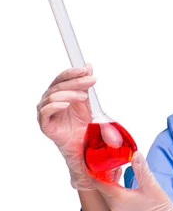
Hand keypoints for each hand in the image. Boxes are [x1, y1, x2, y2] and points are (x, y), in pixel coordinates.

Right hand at [37, 65, 97, 189]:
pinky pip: (45, 111)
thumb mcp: (86, 101)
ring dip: (70, 93)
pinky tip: (66, 105)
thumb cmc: (81, 123)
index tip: (85, 69)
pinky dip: (55, 105)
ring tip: (84, 97)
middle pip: (58, 86)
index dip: (72, 72)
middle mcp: (49, 100)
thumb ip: (85, 84)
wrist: (82, 145)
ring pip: (53, 96)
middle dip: (75, 82)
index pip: (61, 78)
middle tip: (90, 81)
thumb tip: (88, 66)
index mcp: (58, 93)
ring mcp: (45, 112)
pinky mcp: (44, 124)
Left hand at [93, 151, 172, 210]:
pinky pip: (112, 195)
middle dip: (100, 171)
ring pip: (106, 190)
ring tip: (111, 163)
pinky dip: (113, 184)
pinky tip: (119, 175)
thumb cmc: (160, 209)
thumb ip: (141, 168)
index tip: (92, 157)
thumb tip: (135, 153)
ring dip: (107, 178)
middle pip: (100, 186)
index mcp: (117, 198)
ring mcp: (118, 209)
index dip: (93, 169)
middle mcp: (114, 205)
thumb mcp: (151, 185)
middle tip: (102, 156)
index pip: (97, 182)